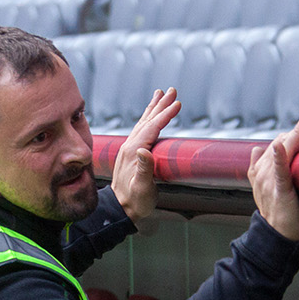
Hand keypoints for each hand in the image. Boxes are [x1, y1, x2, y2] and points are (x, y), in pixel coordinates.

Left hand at [111, 88, 180, 223]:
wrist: (120, 209)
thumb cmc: (135, 201)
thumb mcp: (142, 188)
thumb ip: (144, 169)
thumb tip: (144, 149)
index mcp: (134, 152)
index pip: (152, 127)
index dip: (165, 114)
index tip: (178, 103)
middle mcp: (130, 146)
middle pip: (148, 120)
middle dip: (161, 104)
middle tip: (172, 90)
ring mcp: (129, 149)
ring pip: (144, 123)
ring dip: (153, 108)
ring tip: (160, 95)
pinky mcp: (131, 153)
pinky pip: (141, 130)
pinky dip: (149, 119)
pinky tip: (151, 118)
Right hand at [247, 111, 298, 241]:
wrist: (277, 235)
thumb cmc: (280, 211)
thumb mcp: (272, 185)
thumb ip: (272, 167)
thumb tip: (272, 147)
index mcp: (259, 168)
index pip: (278, 141)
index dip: (297, 132)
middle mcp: (261, 170)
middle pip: (282, 140)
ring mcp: (268, 180)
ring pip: (284, 148)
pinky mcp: (278, 190)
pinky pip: (278, 171)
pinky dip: (278, 157)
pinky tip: (279, 147)